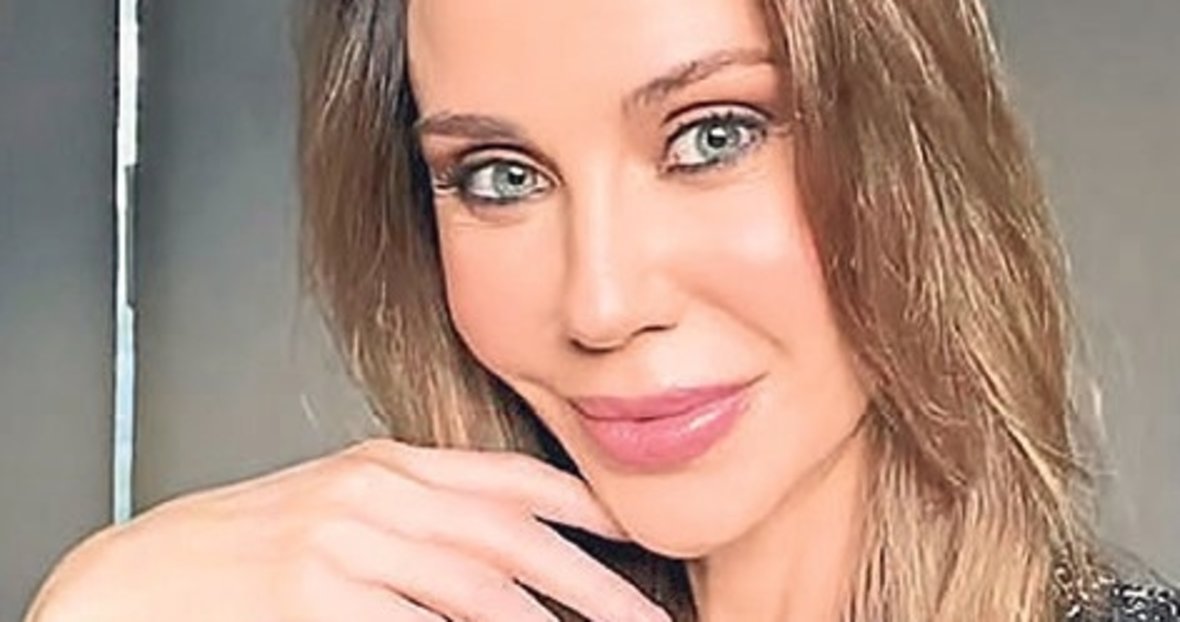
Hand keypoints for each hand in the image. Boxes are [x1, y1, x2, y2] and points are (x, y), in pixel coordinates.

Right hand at [25, 438, 670, 621]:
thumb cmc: (243, 546)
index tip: (638, 539)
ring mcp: (343, 542)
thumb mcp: (339, 505)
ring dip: (554, 621)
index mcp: (386, 465)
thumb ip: (417, 518)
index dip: (585, 507)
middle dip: (595, 580)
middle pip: (513, 537)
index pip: (510, 479)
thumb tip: (501, 558)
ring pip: (480, 586)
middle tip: (651, 615)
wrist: (140, 574)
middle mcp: (375, 494)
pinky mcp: (313, 593)